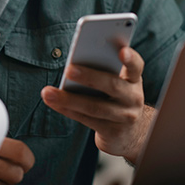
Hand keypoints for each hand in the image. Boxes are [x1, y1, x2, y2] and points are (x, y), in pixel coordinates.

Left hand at [41, 42, 153, 162]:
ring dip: (69, 99)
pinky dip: (67, 110)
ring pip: (94, 107)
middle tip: (68, 69)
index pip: (136, 66)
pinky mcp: (112, 132)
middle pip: (112, 85)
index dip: (130, 58)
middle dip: (89, 77)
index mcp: (134, 79)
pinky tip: (53, 102)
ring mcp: (125, 117)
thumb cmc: (117, 98)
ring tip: (48, 92)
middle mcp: (133, 97)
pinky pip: (86, 120)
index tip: (121, 50)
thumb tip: (74, 62)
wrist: (132, 134)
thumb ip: (104, 71)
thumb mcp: (118, 82)